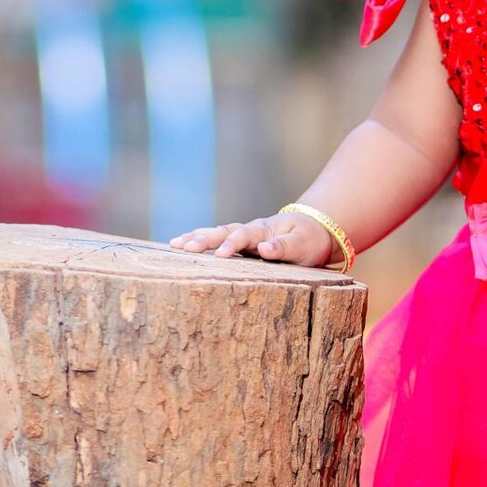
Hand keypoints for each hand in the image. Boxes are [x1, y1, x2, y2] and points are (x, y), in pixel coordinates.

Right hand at [168, 213, 337, 266]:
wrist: (312, 230)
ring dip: (196, 237)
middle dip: (203, 239)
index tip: (220, 256)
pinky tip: (182, 246)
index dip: (231, 245)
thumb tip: (264, 249)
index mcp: (263, 230)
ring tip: (174, 244)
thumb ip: (284, 247)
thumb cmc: (308, 239)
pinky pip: (217, 240)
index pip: (244, 236)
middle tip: (183, 247)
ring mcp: (243, 237)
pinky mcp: (241, 245)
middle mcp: (249, 230)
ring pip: (216, 233)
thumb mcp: (302, 244)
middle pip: (223, 231)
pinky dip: (200, 241)